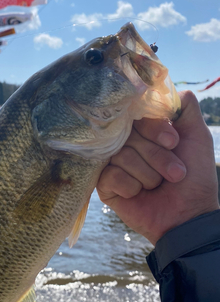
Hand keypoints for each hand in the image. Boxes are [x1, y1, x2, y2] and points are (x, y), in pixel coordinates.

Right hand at [97, 91, 219, 244]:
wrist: (188, 215)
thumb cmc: (195, 177)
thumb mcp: (197, 135)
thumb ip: (185, 105)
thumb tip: (163, 86)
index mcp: (144, 130)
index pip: (137, 114)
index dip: (156, 129)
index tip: (174, 144)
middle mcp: (126, 143)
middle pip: (129, 136)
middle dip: (157, 157)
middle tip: (175, 174)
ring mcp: (113, 164)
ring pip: (121, 156)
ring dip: (148, 175)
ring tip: (158, 186)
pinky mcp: (104, 185)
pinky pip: (111, 175)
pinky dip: (131, 186)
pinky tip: (139, 195)